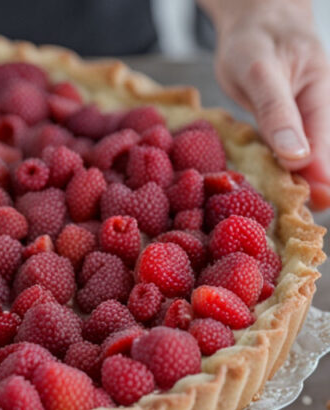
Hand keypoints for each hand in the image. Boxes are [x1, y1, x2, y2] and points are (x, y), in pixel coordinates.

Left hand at [203, 0, 329, 209]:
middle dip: (310, 190)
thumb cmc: (256, 41)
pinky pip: (287, 152)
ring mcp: (303, 118)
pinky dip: (279, 169)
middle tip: (295, 220)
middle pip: (320, 160)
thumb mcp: (260, 73)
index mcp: (319, 97)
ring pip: (304, 159)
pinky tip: (269, 190)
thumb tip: (297, 158)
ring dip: (295, 183)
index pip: (325, 151)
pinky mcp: (286, 124)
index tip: (315, 209)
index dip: (320, 183)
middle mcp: (318, 110)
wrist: (255, 20)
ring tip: (286, 213)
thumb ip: (277, 114)